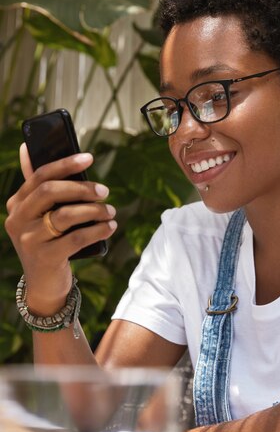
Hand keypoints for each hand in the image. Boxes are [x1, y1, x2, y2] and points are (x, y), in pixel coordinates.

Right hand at [5, 144, 116, 314]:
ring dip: (94, 210)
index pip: (39, 175)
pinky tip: (110, 227)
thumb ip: (38, 185)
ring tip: (110, 211)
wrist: (44, 284)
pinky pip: (77, 238)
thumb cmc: (48, 240)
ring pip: (66, 215)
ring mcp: (29, 240)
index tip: (89, 158)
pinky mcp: (45, 258)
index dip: (65, 164)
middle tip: (104, 191)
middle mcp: (18, 220)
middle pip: (50, 191)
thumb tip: (26, 147)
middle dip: (82, 188)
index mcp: (16, 203)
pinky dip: (97, 230)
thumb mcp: (39, 214)